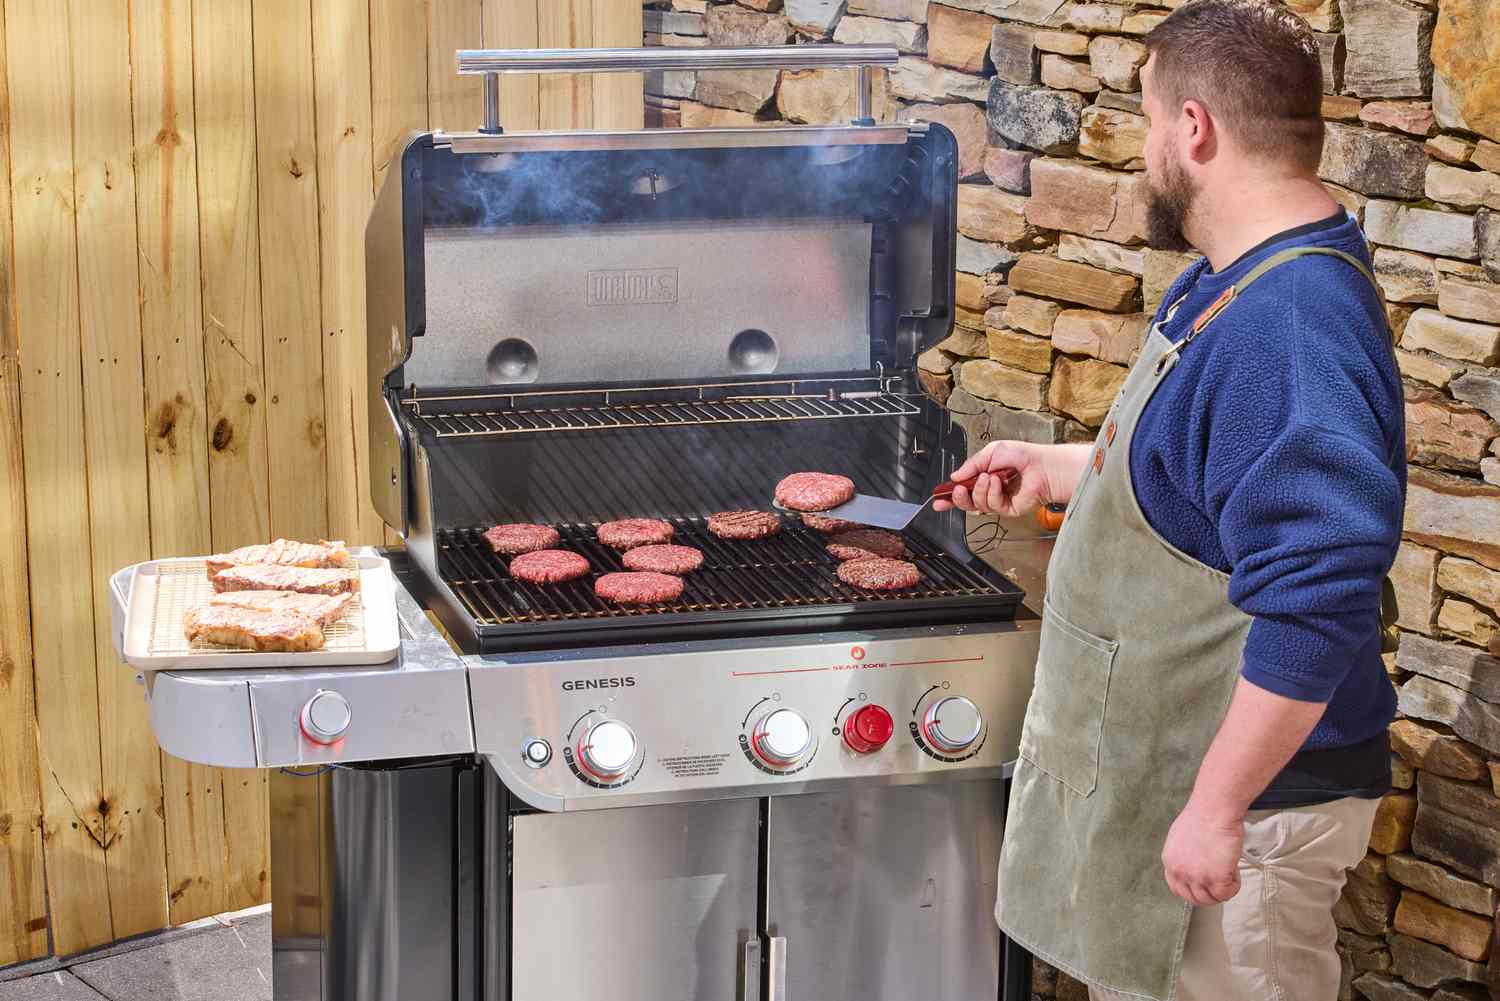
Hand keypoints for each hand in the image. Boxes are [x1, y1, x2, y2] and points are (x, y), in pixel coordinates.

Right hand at [933, 440, 1066, 516]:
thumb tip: (954, 476)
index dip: (949, 496)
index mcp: (984, 477)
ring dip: (979, 491)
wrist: (1042, 465)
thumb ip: (970, 465)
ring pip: (978, 505)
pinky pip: (992, 506)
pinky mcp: (1009, 509)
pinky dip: (993, 493)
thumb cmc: (1022, 455)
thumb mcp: (990, 452)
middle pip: (967, 502)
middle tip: (957, 490)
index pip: (963, 490)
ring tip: (988, 477)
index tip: (938, 499)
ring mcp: (999, 501)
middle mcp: (990, 491)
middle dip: (958, 498)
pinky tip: (998, 482)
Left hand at [1161, 801, 1243, 906]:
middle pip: (1195, 898)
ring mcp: (1196, 877)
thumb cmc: (1203, 816)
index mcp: (1170, 861)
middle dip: (1210, 892)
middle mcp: (1180, 871)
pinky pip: (1227, 894)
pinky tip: (1234, 869)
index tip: (1204, 885)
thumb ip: (1184, 856)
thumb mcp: (1181, 838)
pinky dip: (1234, 885)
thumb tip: (1194, 864)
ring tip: (1228, 870)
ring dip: (1223, 889)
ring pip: (1211, 899)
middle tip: (1221, 879)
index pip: (1177, 889)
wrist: (1214, 809)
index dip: (1193, 890)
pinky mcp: (1215, 878)